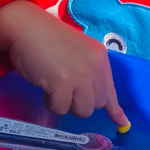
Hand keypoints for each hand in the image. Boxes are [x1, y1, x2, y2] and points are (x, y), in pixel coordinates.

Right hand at [0, 0, 128, 127]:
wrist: (27, 27)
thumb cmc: (49, 41)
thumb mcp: (78, 54)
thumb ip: (91, 75)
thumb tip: (106, 105)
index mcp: (101, 58)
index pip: (111, 90)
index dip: (114, 109)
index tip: (121, 122)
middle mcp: (95, 66)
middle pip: (96, 105)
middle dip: (79, 102)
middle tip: (63, 86)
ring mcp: (80, 74)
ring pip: (82, 110)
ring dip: (66, 104)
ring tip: (54, 85)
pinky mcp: (62, 82)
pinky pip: (60, 108)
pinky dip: (50, 102)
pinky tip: (45, 84)